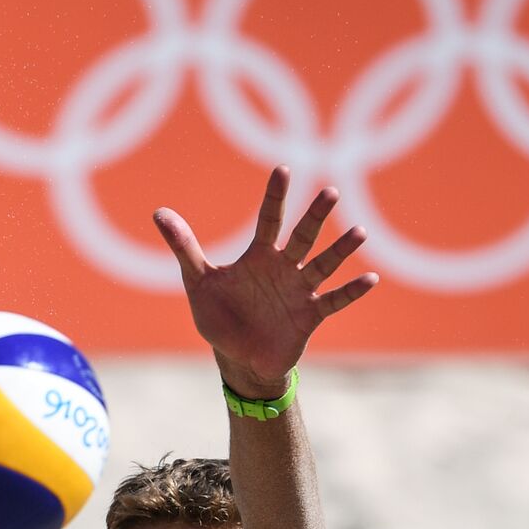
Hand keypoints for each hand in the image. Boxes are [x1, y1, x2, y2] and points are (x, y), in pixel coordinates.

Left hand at [153, 166, 377, 396]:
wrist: (239, 359)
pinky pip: (334, 300)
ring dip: (340, 250)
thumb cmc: (220, 317)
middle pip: (302, 236)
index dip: (275, 196)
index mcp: (258, 257)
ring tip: (359, 232)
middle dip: (315, 216)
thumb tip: (158, 213)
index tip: (283, 169)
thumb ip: (185, 248)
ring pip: (322, 264)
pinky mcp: (309, 315)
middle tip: (330, 192)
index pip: (269, 219)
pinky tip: (370, 278)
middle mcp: (283, 268)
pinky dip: (351, 291)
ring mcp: (299, 291)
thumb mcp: (198, 282)